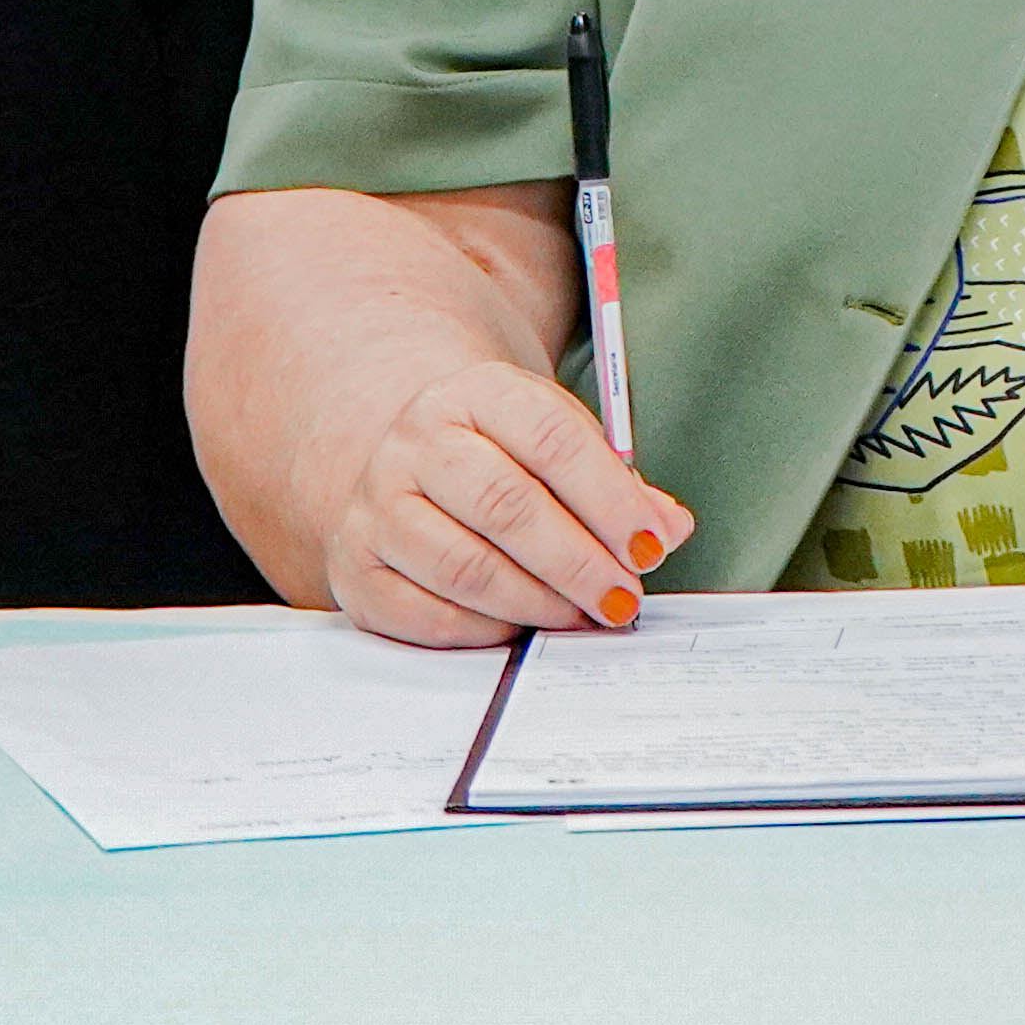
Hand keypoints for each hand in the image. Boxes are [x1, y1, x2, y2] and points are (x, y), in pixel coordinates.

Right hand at [309, 355, 689, 650]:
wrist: (412, 462)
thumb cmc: (502, 457)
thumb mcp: (560, 443)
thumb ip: (618, 484)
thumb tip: (668, 527)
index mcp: (476, 393)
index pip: (550, 438)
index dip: (609, 499)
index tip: (650, 546)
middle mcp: (418, 441)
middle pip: (505, 505)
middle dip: (577, 562)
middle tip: (622, 598)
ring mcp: (377, 503)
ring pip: (465, 566)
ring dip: (536, 603)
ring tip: (579, 616)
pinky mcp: (356, 565)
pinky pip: (426, 614)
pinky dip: (484, 631)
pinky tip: (521, 628)